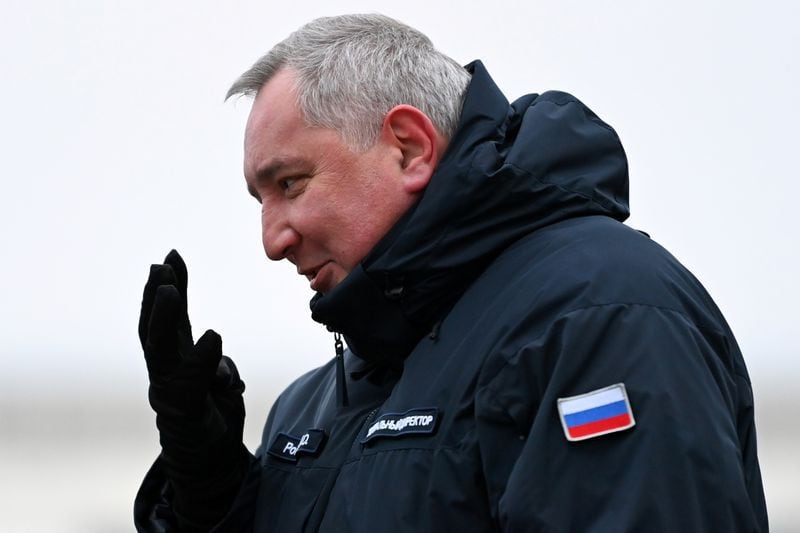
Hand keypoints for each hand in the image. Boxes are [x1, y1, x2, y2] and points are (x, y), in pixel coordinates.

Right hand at [139, 250, 247, 527]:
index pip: (172, 316)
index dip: (172, 286)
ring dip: (163, 316)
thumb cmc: (212, 415)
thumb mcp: (217, 379)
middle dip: (155, 294)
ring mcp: (169, 388)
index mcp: (175, 358)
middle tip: (160, 265)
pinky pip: (191, 381)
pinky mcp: (183, 408)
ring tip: (168, 287)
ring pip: (159, 347)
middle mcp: (166, 369)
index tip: (173, 255)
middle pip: (155, 326)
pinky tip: (213, 335)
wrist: (209, 461)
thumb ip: (213, 360)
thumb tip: (211, 342)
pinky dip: (202, 358)